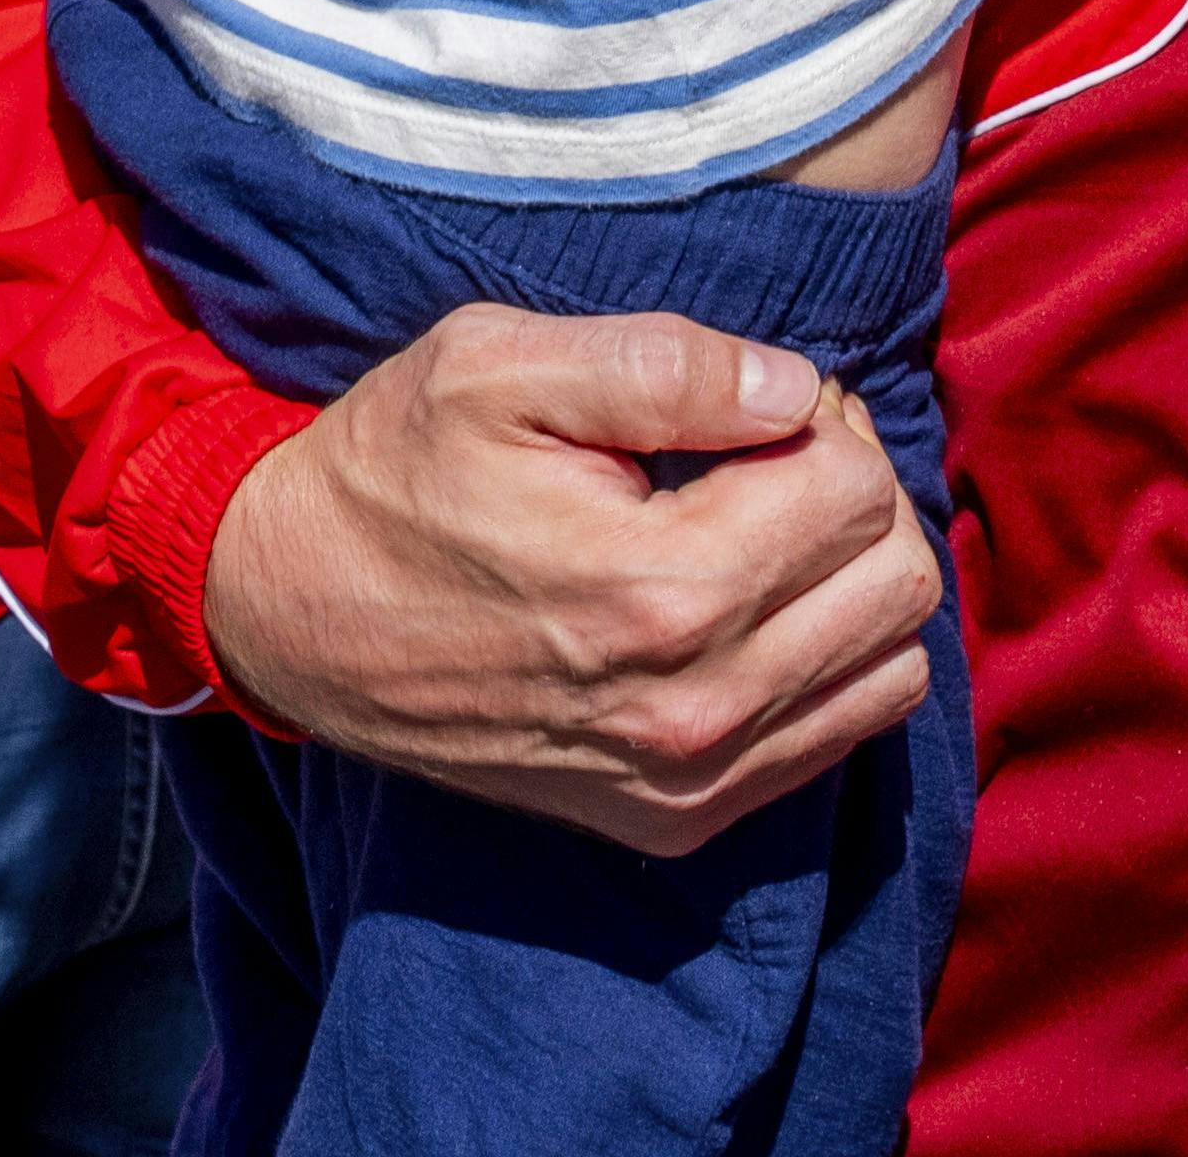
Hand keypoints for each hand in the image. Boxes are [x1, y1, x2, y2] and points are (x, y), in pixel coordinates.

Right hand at [198, 306, 936, 857]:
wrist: (290, 612)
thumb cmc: (394, 470)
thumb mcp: (498, 366)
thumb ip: (664, 364)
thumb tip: (797, 388)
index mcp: (658, 587)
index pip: (858, 488)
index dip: (820, 416)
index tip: (748, 406)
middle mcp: (691, 706)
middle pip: (897, 578)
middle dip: (853, 492)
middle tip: (762, 456)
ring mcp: (685, 781)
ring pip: (892, 667)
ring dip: (851, 582)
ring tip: (758, 529)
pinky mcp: (672, 821)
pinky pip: (838, 740)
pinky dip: (827, 662)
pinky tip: (743, 606)